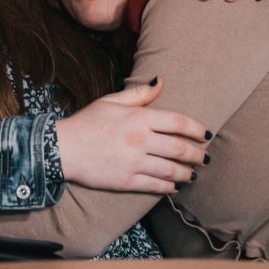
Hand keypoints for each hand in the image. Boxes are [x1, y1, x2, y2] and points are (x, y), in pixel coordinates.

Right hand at [54, 79, 209, 193]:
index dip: (197, 129)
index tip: (206, 134)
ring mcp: (134, 162)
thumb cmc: (86, 122)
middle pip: (180, 148)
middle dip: (197, 154)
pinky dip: (169, 187)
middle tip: (205, 157)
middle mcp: (140, 140)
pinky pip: (155, 185)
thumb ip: (139, 93)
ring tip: (193, 174)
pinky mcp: (126, 181)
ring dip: (187, 173)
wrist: (62, 149)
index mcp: (138, 118)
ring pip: (171, 169)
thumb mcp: (111, 101)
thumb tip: (161, 81)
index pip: (178, 122)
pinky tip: (175, 186)